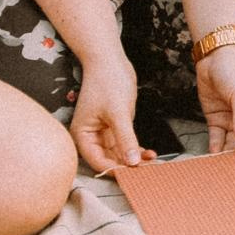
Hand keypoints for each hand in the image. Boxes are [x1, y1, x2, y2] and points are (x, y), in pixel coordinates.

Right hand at [69, 48, 154, 172]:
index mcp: (82, 135)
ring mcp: (103, 132)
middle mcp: (90, 136)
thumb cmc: (107, 81)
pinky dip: (136, 149)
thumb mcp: (118, 112)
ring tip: (152, 163)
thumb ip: (125, 139)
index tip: (134, 174)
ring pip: (118, 154)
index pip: (97, 161)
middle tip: (148, 171)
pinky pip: (125, 144)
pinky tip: (149, 153)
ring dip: (134, 159)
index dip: (115, 169)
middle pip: (108, 160)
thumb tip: (131, 162)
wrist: (109, 59)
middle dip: (127, 166)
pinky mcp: (114, 127)